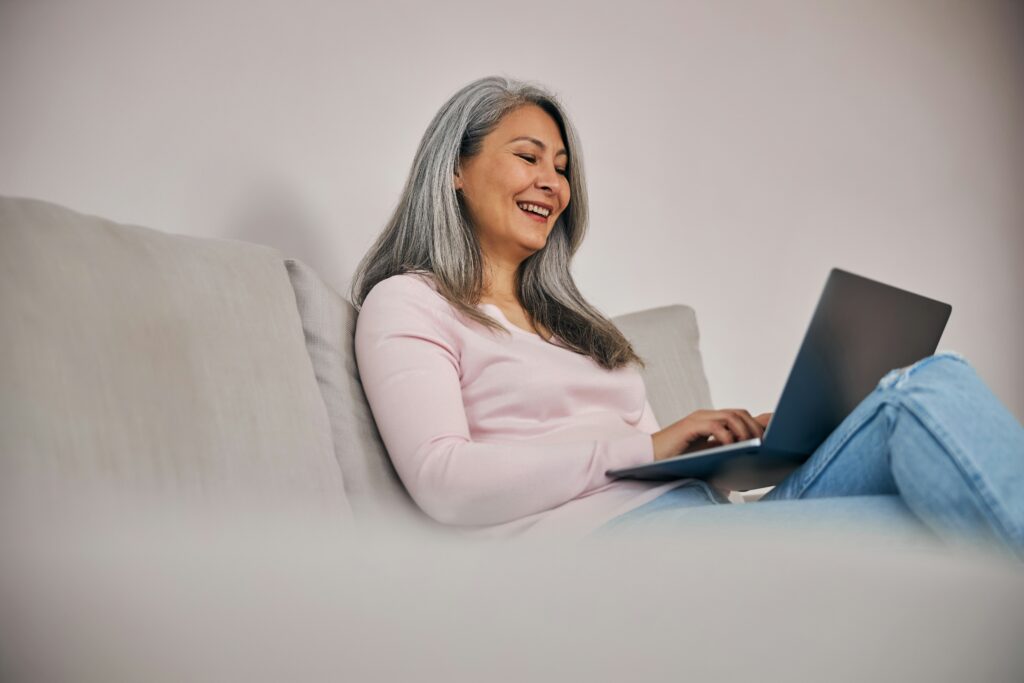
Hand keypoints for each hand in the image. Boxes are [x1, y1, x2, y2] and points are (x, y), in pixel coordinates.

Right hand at [651, 409, 772, 461]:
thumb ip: (723, 454)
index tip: (774, 434)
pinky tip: (731, 448)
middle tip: (764, 445)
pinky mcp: (689, 426)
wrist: (648, 459)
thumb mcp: (705, 457)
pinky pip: (715, 426)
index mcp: (711, 422)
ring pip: (731, 417)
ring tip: (751, 447)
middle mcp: (706, 417)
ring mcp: (698, 420)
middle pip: (740, 413)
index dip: (758, 423)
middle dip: (755, 428)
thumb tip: (748, 463)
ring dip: (745, 431)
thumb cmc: (676, 461)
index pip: (740, 416)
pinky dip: (727, 436)